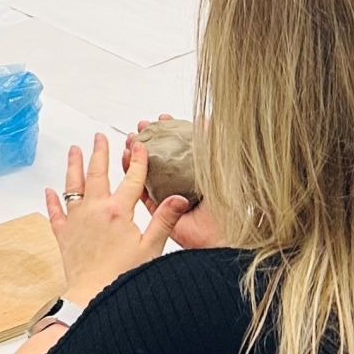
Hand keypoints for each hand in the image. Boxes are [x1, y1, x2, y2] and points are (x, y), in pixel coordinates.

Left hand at [46, 133, 188, 304]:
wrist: (93, 295)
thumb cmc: (124, 275)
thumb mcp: (152, 247)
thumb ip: (164, 220)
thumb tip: (179, 198)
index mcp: (118, 211)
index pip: (131, 179)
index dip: (137, 161)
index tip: (138, 145)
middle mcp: (94, 209)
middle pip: (97, 174)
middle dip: (99, 153)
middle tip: (99, 136)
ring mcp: (76, 220)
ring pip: (73, 186)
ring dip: (73, 166)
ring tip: (74, 150)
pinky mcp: (64, 234)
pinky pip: (56, 212)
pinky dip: (52, 200)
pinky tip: (49, 191)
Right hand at [121, 117, 223, 249]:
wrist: (220, 236)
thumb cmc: (227, 205)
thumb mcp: (222, 168)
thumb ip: (213, 145)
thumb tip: (209, 121)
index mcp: (196, 173)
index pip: (180, 147)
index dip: (170, 130)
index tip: (163, 118)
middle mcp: (181, 183)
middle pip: (160, 156)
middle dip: (149, 137)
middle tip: (142, 124)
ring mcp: (169, 195)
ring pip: (146, 170)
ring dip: (137, 152)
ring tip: (131, 137)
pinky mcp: (158, 209)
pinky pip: (140, 189)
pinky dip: (131, 173)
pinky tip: (126, 158)